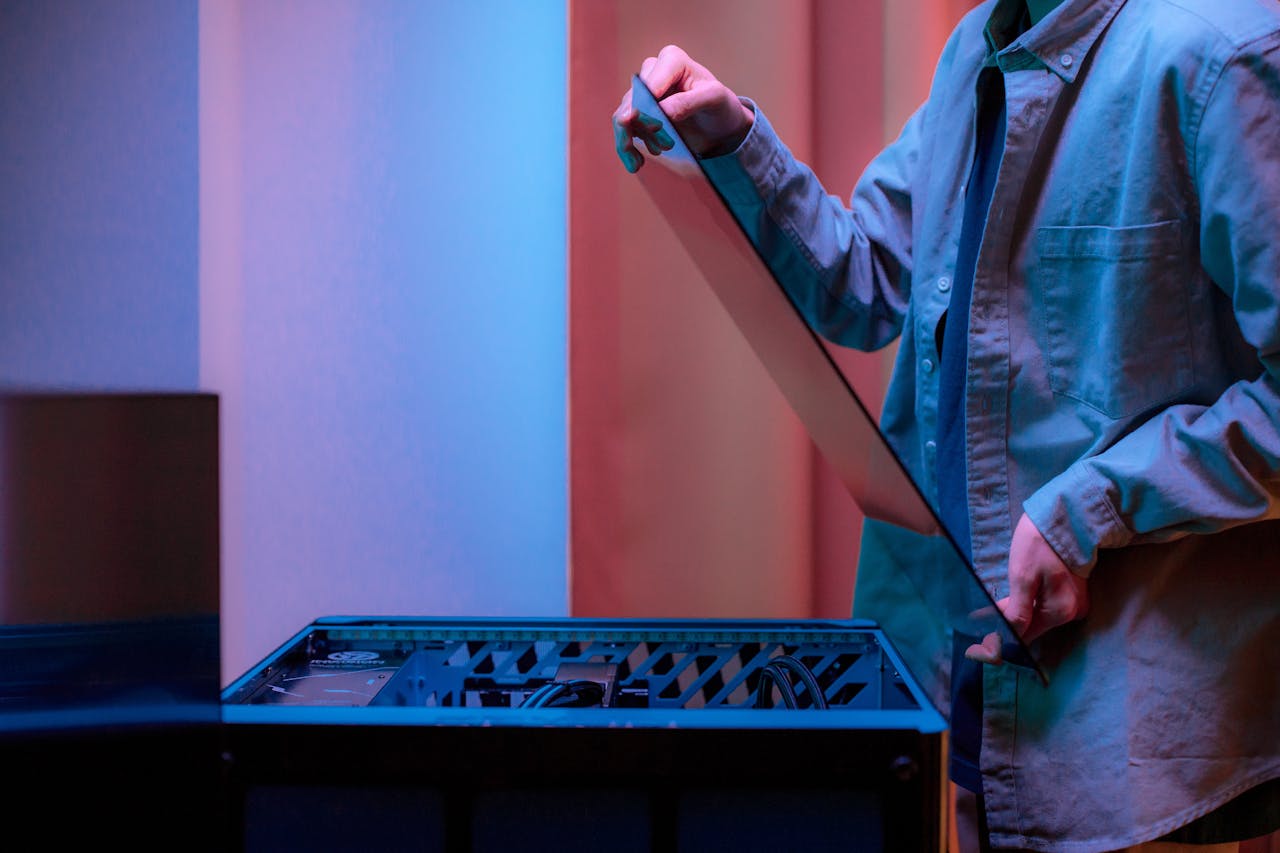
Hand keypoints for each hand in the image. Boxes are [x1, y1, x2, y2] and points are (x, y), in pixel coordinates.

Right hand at [613, 44, 754, 171]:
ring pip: (622, 116)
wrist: (718, 125)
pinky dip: (627, 147)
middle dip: (636, 128)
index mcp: (671, 60)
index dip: (648, 106)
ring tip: (638, 164)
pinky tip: (637, 161)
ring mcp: (643, 93)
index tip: (655, 127)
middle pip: (631, 100)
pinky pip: (624, 129)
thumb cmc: (719, 105)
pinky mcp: (639, 113)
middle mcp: (653, 72)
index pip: (651, 84)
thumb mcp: (714, 99)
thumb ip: (689, 101)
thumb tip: (662, 111)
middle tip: (654, 150)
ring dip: (627, 141)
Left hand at [965, 514, 1088, 663]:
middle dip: (1007, 622)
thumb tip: (1005, 639)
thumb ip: (1017, 612)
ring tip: (988, 609)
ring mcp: (1073, 602)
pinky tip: (1010, 598)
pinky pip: (1044, 604)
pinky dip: (1027, 603)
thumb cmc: (1040, 545)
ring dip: (1015, 612)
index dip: (1002, 635)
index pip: (1026, 636)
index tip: (979, 630)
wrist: (1065, 516)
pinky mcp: (1071, 591)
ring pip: (1037, 615)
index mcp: (1060, 613)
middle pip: (1032, 626)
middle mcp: (1071, 613)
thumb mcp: (1023, 578)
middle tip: (979, 617)